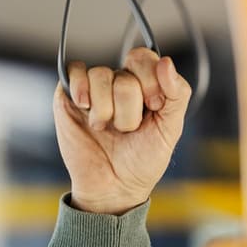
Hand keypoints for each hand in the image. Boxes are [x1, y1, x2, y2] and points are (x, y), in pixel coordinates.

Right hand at [52, 47, 190, 214]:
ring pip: (101, 74)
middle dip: (130, 106)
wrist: (113, 187)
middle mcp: (119, 82)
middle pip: (126, 71)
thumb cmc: (143, 160)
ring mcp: (94, 88)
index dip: (151, 81)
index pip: (146, 58)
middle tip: (129, 128)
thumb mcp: (171, 128)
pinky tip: (86, 109)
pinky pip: (75, 72)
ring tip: (107, 129)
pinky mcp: (69, 95)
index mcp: (146, 85)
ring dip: (107, 110)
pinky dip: (82, 90)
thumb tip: (166, 61)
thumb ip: (177, 93)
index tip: (154, 108)